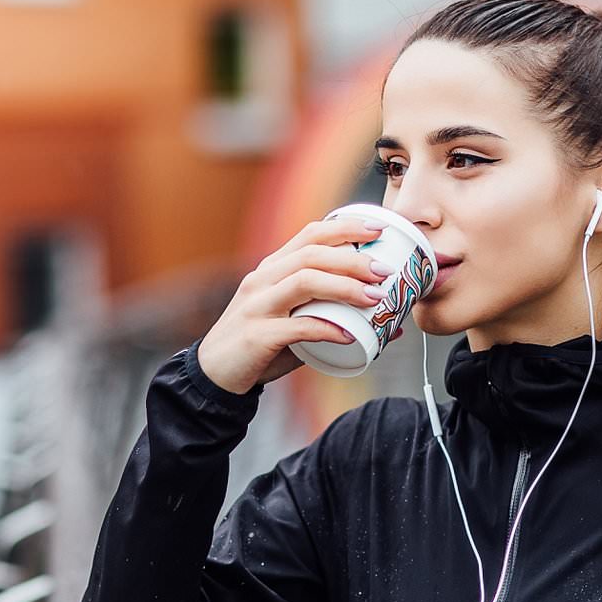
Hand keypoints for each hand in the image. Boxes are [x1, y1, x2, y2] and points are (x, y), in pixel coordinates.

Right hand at [196, 215, 396, 393]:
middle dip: (353, 258)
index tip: (378, 228)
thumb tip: (387, 326)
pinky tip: (350, 336)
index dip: (345, 227)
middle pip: (311, 254)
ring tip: (375, 298)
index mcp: (272, 269)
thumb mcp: (292, 322)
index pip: (310, 234)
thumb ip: (330, 316)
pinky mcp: (257, 335)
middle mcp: (263, 280)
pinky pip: (297, 327)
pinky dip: (327, 329)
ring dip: (344, 287)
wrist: (214, 374)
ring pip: (304, 282)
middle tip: (385, 271)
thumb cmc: (260, 346)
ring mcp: (257, 306)